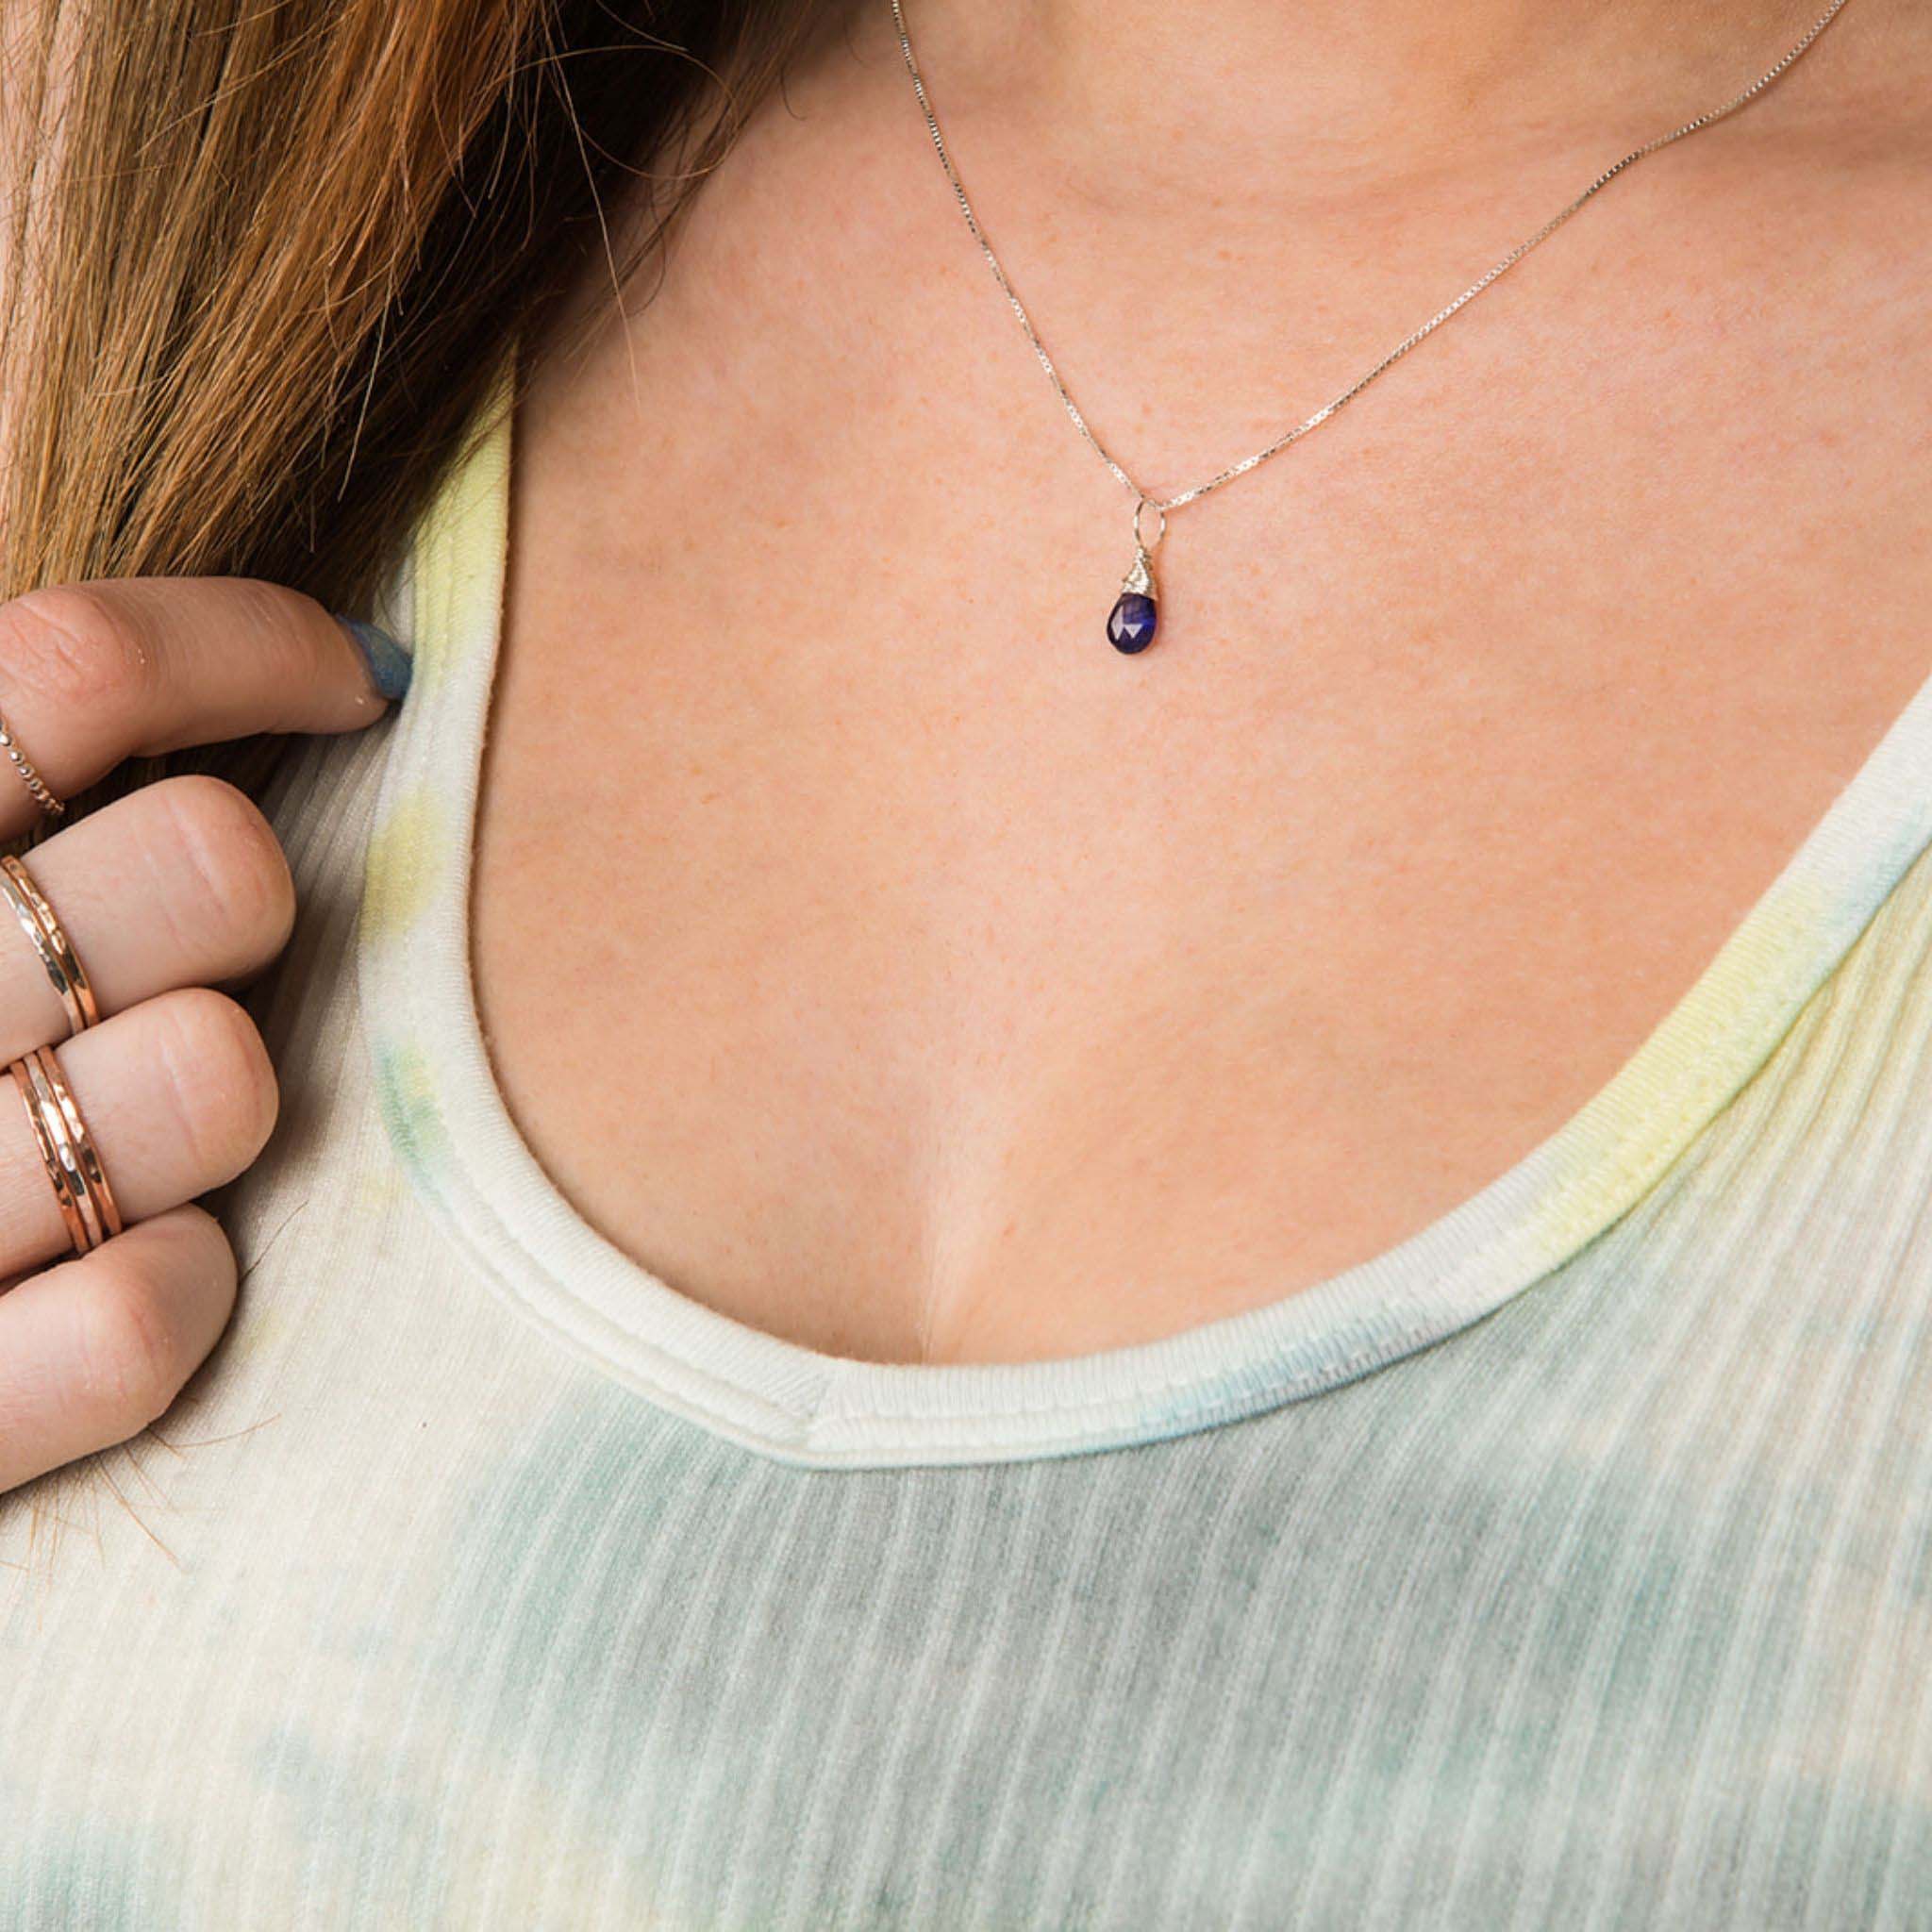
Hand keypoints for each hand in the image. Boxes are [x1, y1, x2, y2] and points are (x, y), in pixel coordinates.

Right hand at [0, 577, 402, 1495]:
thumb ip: (24, 798)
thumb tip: (340, 662)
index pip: (66, 673)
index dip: (245, 647)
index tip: (360, 681)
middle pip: (205, 868)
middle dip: (247, 890)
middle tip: (217, 934)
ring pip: (212, 1078)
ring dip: (226, 1089)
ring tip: (167, 1111)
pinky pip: (142, 1321)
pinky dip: (180, 1287)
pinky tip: (161, 1271)